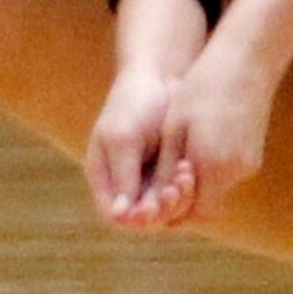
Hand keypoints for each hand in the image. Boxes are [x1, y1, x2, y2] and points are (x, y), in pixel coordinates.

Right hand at [86, 66, 196, 229]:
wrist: (160, 75)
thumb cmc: (134, 101)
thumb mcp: (124, 137)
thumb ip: (122, 175)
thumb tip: (120, 215)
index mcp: (103, 176)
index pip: (115, 215)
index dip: (133, 218)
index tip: (151, 206)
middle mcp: (124, 182)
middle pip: (142, 217)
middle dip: (160, 208)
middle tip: (174, 189)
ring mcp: (148, 178)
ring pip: (163, 208)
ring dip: (176, 198)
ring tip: (184, 174)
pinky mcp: (169, 171)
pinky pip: (177, 192)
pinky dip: (185, 187)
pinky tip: (189, 169)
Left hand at [154, 61, 273, 224]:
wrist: (247, 60)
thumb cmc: (204, 87)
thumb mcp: (175, 128)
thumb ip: (168, 168)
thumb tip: (157, 198)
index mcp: (214, 167)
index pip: (193, 214)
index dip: (173, 214)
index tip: (153, 205)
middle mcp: (236, 172)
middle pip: (207, 206)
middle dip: (183, 202)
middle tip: (159, 190)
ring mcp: (249, 163)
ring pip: (217, 190)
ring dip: (196, 186)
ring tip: (173, 166)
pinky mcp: (254, 153)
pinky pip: (228, 174)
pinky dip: (209, 172)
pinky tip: (194, 150)